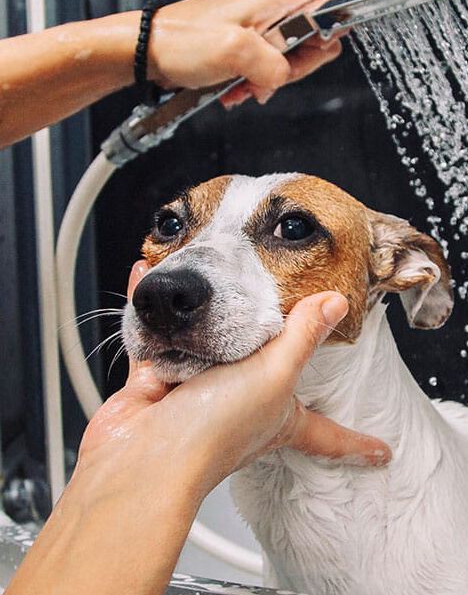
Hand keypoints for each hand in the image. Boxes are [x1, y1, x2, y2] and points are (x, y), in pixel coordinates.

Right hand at [6, 260, 389, 594]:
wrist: (147, 456)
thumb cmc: (214, 429)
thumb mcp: (273, 375)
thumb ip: (300, 336)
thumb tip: (334, 305)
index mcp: (278, 416)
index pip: (327, 434)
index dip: (356, 442)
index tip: (383, 452)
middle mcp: (239, 406)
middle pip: (263, 379)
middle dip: (268, 362)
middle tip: (276, 342)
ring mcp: (197, 393)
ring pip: (205, 348)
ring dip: (203, 321)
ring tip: (207, 292)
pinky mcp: (159, 383)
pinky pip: (157, 335)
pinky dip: (149, 305)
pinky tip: (146, 275)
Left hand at [146, 0, 361, 104]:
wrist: (152, 51)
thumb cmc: (183, 41)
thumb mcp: (234, 54)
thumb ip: (274, 66)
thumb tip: (284, 76)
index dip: (346, 17)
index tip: (322, 46)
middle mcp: (278, 3)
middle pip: (323, 33)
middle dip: (301, 64)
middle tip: (271, 74)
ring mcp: (265, 23)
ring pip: (296, 55)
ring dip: (274, 78)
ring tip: (245, 84)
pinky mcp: (252, 41)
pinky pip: (273, 65)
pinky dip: (259, 81)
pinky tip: (238, 88)